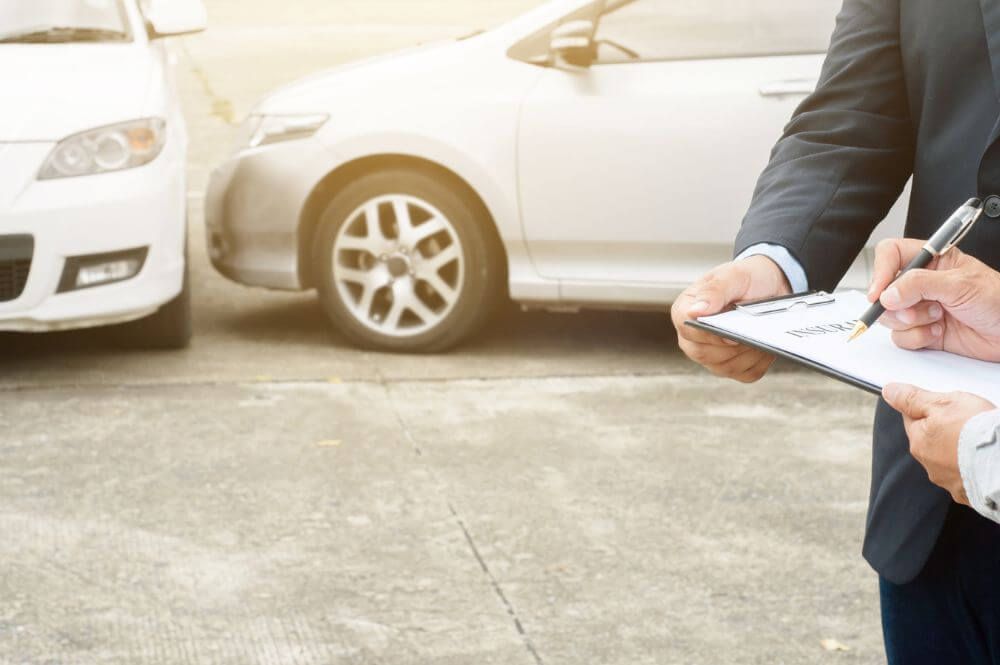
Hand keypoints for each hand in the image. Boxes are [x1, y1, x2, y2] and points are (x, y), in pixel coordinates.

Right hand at [671, 255, 790, 382]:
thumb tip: (693, 312)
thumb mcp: (733, 276)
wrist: (770, 287)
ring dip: (749, 352)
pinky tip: (765, 344)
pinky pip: (746, 374)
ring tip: (761, 332)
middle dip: (732, 344)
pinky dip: (760, 361)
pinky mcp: (732, 367)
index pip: (687, 329)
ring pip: (726, 367)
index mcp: (685, 312)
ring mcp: (711, 356)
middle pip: (704, 354)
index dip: (709, 333)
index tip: (730, 330)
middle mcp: (692, 338)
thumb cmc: (747, 279)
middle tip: (752, 327)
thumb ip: (713, 292)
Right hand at [870, 238, 999, 360]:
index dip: (880, 271)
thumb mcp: (960, 285)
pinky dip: (917, 338)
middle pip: (884, 291)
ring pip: (889, 317)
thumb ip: (920, 284)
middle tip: (916, 309)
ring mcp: (920, 308)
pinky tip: (938, 333)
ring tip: (936, 319)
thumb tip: (888, 293)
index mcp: (932, 261)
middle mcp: (922, 284)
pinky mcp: (922, 331)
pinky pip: (900, 337)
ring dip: (911, 322)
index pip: (892, 254)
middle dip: (897, 305)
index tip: (879, 292)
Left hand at [883, 383, 995, 504]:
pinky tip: (983, 458)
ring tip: (979, 440)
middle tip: (967, 421)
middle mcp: (929, 465)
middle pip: (930, 440)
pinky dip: (972, 467)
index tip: (944, 406)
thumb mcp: (943, 404)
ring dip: (958, 450)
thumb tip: (890, 392)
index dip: (928, 408)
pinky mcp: (967, 493)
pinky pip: (965, 476)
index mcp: (919, 442)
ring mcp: (949, 481)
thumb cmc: (977, 431)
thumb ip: (913, 399)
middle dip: (944, 430)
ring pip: (948, 459)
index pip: (912, 419)